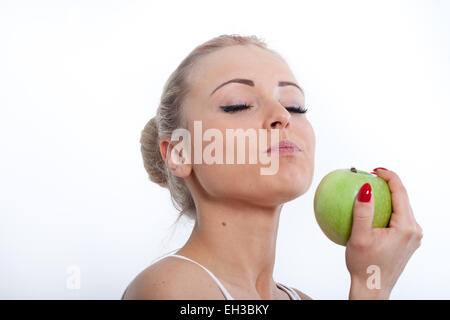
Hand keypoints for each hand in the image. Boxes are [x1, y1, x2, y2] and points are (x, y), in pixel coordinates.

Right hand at [345, 168, 422, 298]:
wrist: (373, 288)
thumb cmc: (364, 265)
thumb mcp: (359, 237)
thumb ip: (362, 212)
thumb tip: (365, 188)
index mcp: (406, 227)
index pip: (401, 192)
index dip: (389, 176)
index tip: (374, 170)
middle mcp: (414, 230)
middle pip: (402, 198)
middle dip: (387, 184)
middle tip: (368, 176)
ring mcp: (412, 236)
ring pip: (400, 208)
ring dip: (386, 197)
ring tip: (369, 189)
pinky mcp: (406, 240)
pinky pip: (397, 218)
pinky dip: (384, 209)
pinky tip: (369, 209)